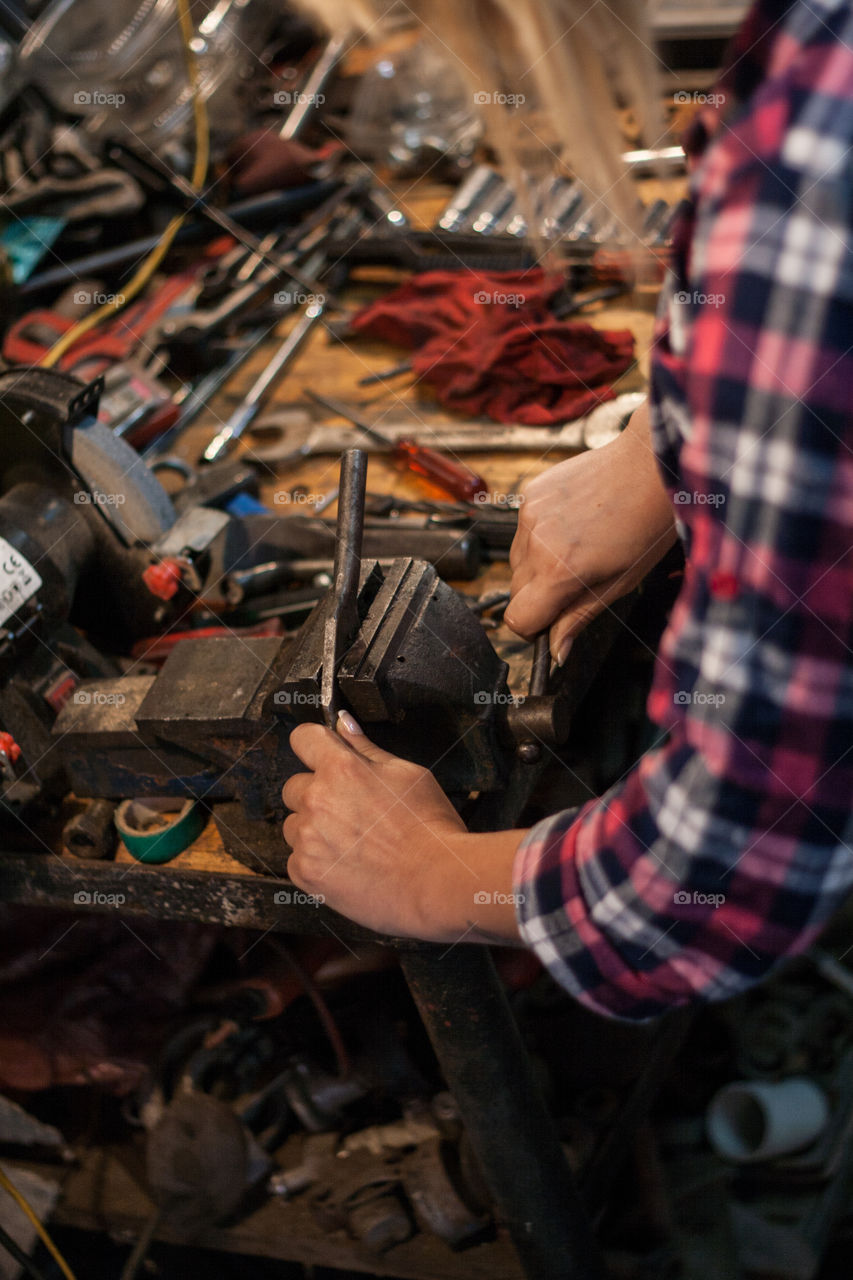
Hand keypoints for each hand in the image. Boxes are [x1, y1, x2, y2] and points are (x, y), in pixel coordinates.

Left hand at [282, 714, 524, 942]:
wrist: (434, 883)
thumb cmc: (429, 827)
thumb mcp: (408, 775)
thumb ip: (367, 749)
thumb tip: (343, 724)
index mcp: (341, 768)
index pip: (303, 738)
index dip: (314, 745)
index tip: (322, 755)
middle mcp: (317, 800)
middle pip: (294, 786)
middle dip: (316, 794)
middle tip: (351, 812)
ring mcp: (307, 839)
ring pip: (294, 825)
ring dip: (313, 830)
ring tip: (352, 843)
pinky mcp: (305, 872)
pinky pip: (296, 858)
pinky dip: (316, 861)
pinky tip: (347, 864)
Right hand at [505, 402, 676, 662]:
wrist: (651, 464)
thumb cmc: (647, 524)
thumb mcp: (620, 583)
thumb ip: (578, 617)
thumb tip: (556, 652)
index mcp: (559, 571)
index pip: (517, 619)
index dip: (534, 626)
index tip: (554, 619)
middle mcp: (535, 543)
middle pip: (515, 592)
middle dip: (540, 596)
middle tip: (576, 581)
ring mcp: (528, 514)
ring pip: (516, 561)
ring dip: (538, 565)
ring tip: (578, 547)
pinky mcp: (529, 493)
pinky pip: (522, 530)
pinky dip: (540, 535)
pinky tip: (572, 523)